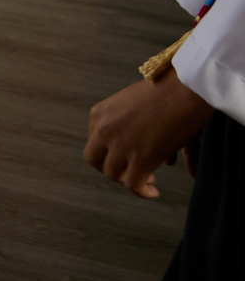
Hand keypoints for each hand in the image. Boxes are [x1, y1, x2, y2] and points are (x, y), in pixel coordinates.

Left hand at [86, 69, 214, 197]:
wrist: (185, 89)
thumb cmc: (167, 91)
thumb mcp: (136, 105)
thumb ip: (135, 126)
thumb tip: (157, 155)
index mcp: (99, 114)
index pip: (94, 141)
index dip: (108, 152)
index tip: (124, 156)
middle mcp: (104, 130)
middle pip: (95, 160)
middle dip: (111, 168)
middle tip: (129, 172)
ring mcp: (120, 146)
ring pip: (113, 174)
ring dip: (128, 180)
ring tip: (148, 180)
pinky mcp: (141, 159)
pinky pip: (134, 184)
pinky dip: (142, 192)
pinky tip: (153, 192)